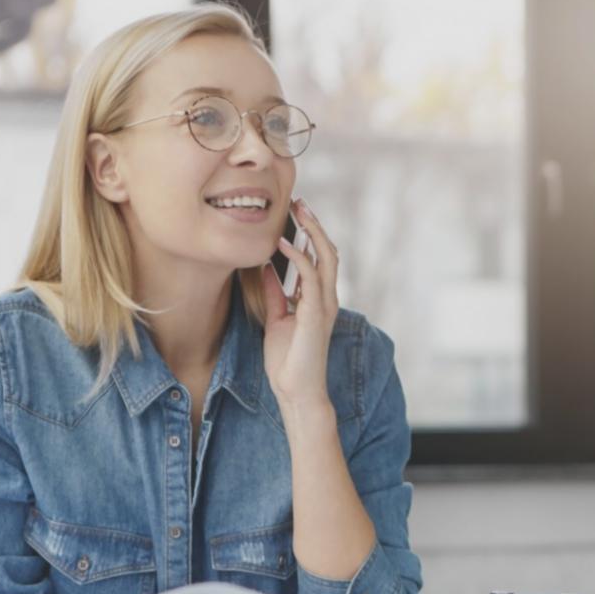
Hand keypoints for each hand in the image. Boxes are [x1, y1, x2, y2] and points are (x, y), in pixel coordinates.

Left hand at [262, 198, 341, 413]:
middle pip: (327, 251)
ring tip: (298, 212)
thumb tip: (267, 269)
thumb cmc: (288, 361)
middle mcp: (326, 298)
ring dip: (313, 232)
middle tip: (298, 202)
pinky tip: (284, 245)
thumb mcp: (277, 319)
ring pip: (326, 257)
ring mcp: (324, 305)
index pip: (319, 258)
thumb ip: (275, 294)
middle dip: (314, 224)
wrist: (296, 391)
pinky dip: (299, 258)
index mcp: (318, 299)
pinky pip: (310, 277)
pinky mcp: (316, 314)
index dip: (310, 234)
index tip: (295, 214)